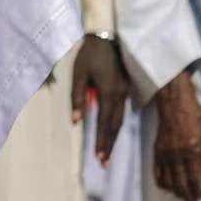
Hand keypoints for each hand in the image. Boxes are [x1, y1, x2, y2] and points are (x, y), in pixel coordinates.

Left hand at [70, 35, 128, 161]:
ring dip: (113, 137)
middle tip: (104, 163)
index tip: (98, 158)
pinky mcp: (125, 89)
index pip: (104, 123)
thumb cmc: (90, 54)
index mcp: (108, 92)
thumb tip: (75, 120)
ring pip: (120, 120)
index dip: (101, 141)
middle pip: (114, 126)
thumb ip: (77, 97)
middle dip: (109, 145)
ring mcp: (124, 92)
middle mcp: (119, 95)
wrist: (108, 37)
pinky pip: (122, 112)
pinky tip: (112, 132)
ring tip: (107, 153)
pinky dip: (116, 125)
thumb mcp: (78, 73)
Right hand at [152, 68, 200, 200]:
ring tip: (181, 196)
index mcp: (193, 149)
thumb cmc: (197, 116)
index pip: (195, 177)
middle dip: (186, 195)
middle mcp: (178, 154)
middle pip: (180, 182)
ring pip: (168, 180)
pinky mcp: (157, 151)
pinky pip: (157, 172)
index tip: (199, 197)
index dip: (197, 190)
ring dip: (175, 191)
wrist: (175, 103)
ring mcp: (165, 153)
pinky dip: (161, 182)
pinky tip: (167, 187)